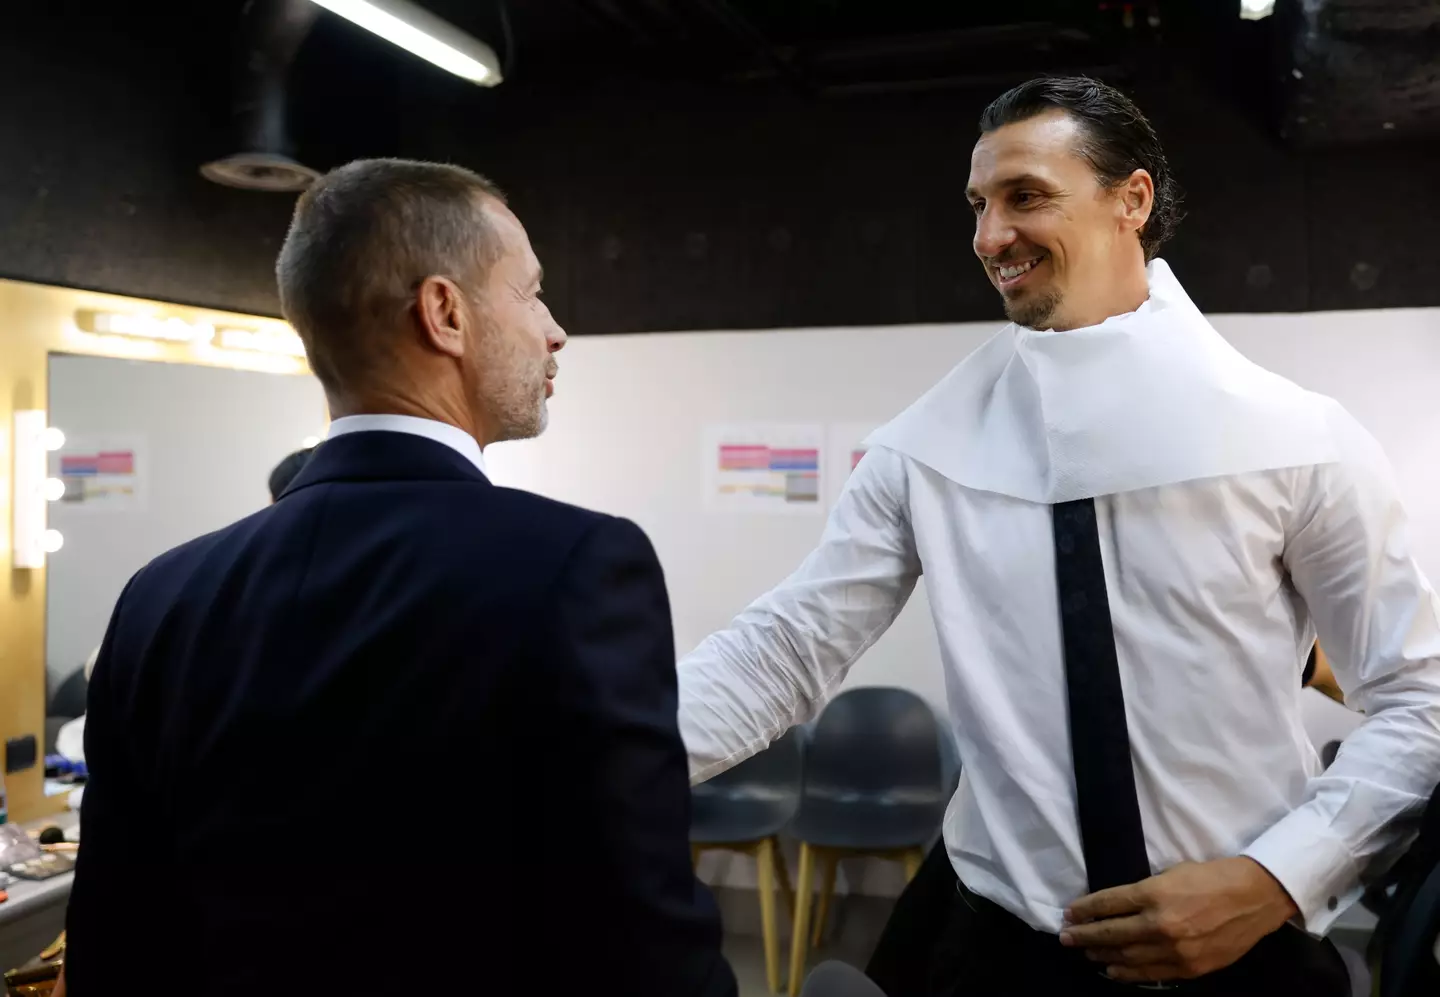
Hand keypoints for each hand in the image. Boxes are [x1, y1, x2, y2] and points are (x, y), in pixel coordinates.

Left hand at [1058, 858, 1299, 983]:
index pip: (1107, 904)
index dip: (1084, 910)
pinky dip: (1128, 973)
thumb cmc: (1211, 877)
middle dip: (1084, 935)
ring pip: (1127, 957)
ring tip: (1084, 952)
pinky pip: (1151, 974)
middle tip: (1066, 937)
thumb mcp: (1171, 873)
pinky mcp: (1190, 968)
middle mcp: (1160, 924)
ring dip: (1102, 954)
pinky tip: (1112, 970)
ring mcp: (1175, 950)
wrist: (1255, 897)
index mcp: (1154, 894)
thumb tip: (1116, 906)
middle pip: (1112, 933)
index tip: (1068, 914)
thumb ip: (1144, 892)